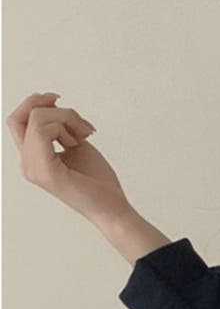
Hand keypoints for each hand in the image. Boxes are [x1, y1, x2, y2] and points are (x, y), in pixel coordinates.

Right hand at [7, 92, 131, 228]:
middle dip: (54, 109)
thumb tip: (51, 107)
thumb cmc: (99, 182)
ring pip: (36, 120)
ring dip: (66, 119)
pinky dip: (64, 128)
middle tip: (81, 124)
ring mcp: (33, 169)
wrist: (113, 209)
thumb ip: (60, 128)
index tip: (59, 99)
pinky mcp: (45, 172)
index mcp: (33, 159)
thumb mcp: (76, 145)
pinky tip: (77, 143)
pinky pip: (42, 131)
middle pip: (21, 116)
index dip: (34, 103)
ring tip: (84, 135)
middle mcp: (28, 164)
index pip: (18, 121)